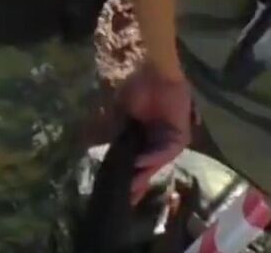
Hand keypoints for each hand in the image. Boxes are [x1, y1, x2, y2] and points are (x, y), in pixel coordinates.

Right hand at [117, 65, 193, 203]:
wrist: (156, 73)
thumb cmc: (138, 89)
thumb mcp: (120, 113)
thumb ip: (112, 131)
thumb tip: (90, 146)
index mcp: (144, 138)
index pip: (135, 162)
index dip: (127, 176)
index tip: (116, 191)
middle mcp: (157, 142)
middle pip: (148, 168)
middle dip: (138, 183)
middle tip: (126, 198)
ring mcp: (169, 140)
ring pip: (156, 163)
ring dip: (144, 173)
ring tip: (131, 185)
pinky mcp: (180, 136)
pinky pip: (166, 151)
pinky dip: (153, 156)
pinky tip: (140, 161)